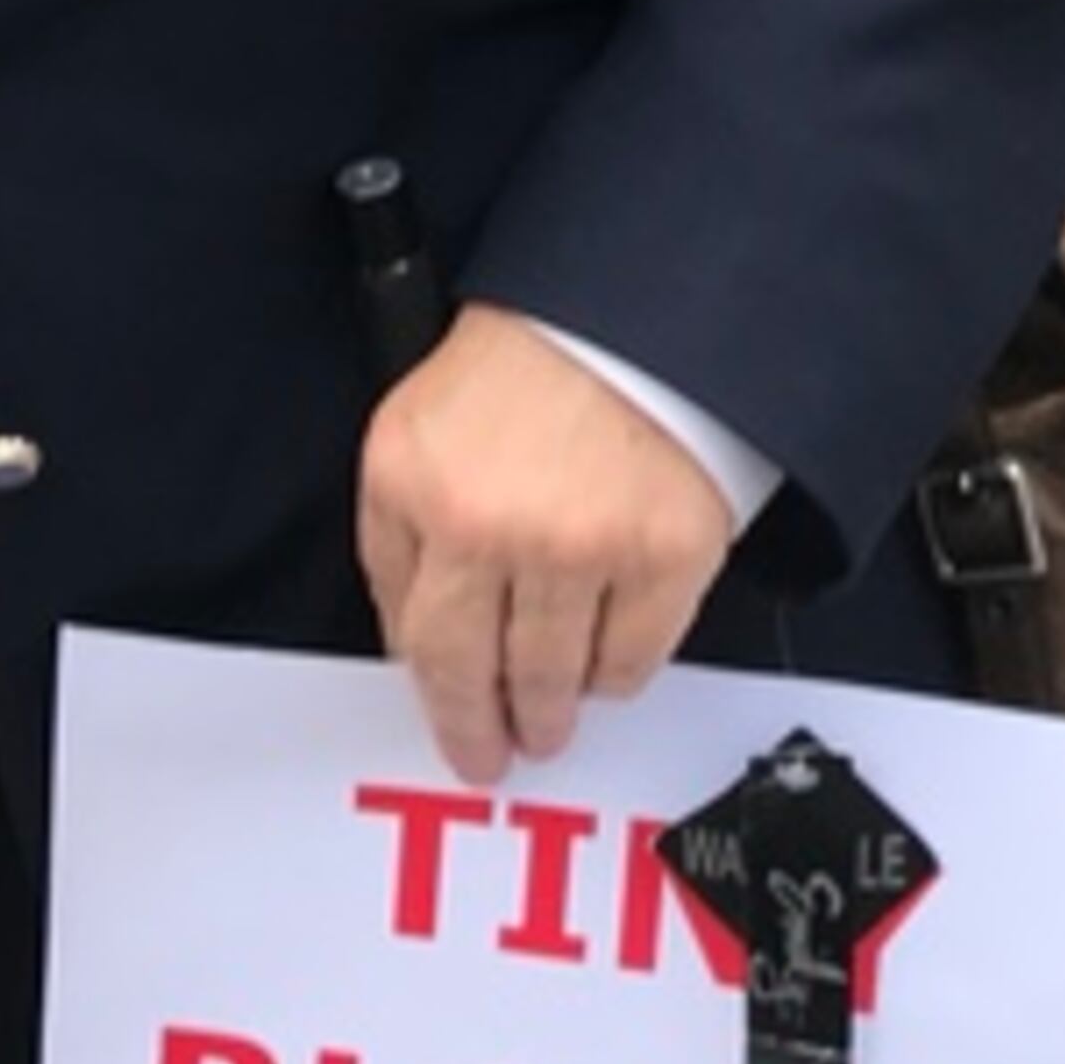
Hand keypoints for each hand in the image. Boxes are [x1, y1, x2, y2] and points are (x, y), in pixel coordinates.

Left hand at [357, 303, 734, 789]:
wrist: (634, 309)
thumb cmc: (526, 362)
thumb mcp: (415, 430)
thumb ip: (399, 535)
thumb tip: (410, 643)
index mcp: (416, 486)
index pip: (413, 633)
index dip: (434, 696)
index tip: (449, 726)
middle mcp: (491, 524)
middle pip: (475, 672)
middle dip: (482, 729)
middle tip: (492, 755)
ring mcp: (582, 544)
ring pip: (555, 678)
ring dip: (551, 712)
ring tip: (552, 721)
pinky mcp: (665, 553)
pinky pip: (633, 660)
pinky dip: (618, 673)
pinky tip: (608, 663)